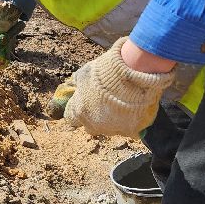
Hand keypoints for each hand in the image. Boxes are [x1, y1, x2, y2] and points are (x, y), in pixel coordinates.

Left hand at [50, 38, 175, 137]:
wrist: (131, 76)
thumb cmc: (105, 72)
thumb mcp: (85, 72)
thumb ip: (78, 81)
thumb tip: (74, 83)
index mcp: (80, 111)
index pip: (71, 118)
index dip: (78, 110)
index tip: (84, 103)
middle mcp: (93, 124)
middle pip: (90, 127)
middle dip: (94, 118)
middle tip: (104, 103)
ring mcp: (112, 129)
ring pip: (109, 129)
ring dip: (112, 120)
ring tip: (122, 104)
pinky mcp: (129, 131)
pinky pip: (127, 129)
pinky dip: (129, 121)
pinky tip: (134, 109)